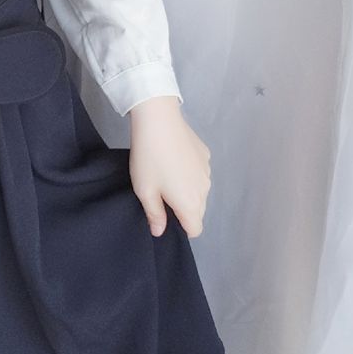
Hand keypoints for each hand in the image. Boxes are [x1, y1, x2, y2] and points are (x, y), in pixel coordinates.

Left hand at [126, 96, 210, 238]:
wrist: (159, 121)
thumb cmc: (149, 160)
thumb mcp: (145, 191)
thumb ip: (154, 215)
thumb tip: (159, 232)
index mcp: (191, 203)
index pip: (195, 229)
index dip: (180, 228)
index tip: (164, 215)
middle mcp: (205, 190)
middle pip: (198, 211)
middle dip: (183, 209)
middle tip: (160, 194)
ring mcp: (208, 171)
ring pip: (200, 191)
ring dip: (187, 190)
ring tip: (165, 174)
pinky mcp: (206, 155)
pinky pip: (200, 173)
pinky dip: (190, 173)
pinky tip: (173, 159)